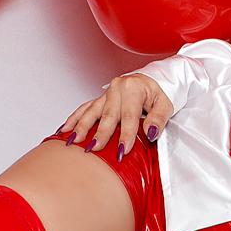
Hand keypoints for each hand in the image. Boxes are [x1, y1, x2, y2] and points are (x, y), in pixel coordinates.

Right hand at [60, 74, 174, 158]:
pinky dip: (74, 119)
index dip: (125, 135)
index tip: (122, 150)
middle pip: (107, 115)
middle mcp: (117, 88)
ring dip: (81, 127)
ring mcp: (106, 94)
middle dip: (99, 134)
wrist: (154, 79)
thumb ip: (159, 118)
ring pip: (91, 112)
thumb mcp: (166, 104)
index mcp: (133, 88)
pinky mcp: (100, 98)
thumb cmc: (159, 93)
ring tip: (72, 141)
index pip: (129, 116)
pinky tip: (65, 130)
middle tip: (93, 148)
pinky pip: (84, 108)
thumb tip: (150, 132)